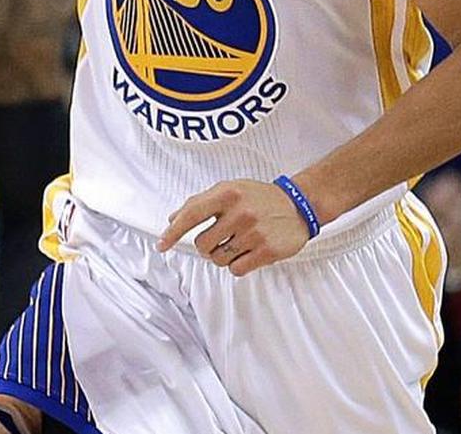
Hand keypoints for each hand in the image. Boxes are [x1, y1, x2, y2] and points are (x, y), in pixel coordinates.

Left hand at [159, 180, 309, 275]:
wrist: (299, 205)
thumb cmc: (258, 198)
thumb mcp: (229, 189)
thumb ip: (199, 202)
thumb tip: (172, 219)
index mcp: (227, 194)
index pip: (191, 215)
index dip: (172, 233)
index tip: (161, 245)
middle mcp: (240, 212)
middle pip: (202, 245)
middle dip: (207, 246)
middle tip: (221, 238)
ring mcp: (254, 232)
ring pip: (218, 260)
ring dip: (223, 256)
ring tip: (237, 243)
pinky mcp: (267, 251)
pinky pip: (236, 270)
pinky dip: (238, 265)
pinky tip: (248, 252)